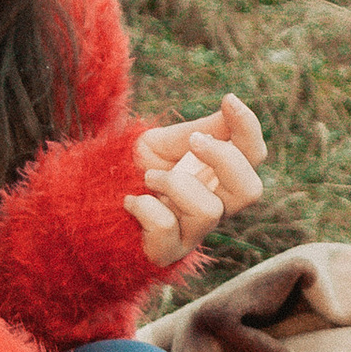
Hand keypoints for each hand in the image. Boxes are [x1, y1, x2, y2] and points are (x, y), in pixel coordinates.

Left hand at [125, 94, 266, 267]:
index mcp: (220, 177)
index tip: (227, 99)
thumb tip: (232, 104)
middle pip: (251, 191)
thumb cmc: (138, 169)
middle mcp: (214, 206)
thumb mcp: (167, 141)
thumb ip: (202, 128)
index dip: (249, 128)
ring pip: (208, 211)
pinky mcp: (167, 252)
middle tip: (193, 142)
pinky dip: (144, 208)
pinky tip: (131, 202)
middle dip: (224, 159)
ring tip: (148, 177)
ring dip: (173, 184)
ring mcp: (193, 233)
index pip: (253, 156)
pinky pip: (166, 228)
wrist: (97, 198)